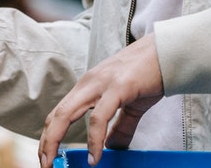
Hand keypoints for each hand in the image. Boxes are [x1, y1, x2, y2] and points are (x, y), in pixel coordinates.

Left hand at [38, 33, 163, 167]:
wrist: (166, 53)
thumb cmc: (147, 74)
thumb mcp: (129, 104)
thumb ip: (119, 127)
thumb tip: (111, 147)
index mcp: (88, 87)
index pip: (59, 113)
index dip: (50, 135)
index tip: (46, 156)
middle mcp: (88, 84)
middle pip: (57, 115)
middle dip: (46, 142)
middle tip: (44, 165)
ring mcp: (100, 84)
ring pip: (67, 113)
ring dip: (56, 140)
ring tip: (54, 162)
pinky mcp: (118, 87)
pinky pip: (99, 117)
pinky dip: (94, 140)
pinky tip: (95, 156)